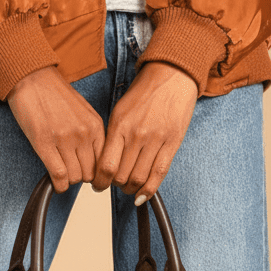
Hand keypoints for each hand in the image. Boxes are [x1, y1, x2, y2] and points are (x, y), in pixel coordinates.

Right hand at [6, 67, 105, 192]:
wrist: (33, 79)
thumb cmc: (54, 95)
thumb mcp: (83, 113)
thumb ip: (91, 135)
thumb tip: (92, 161)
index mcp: (95, 126)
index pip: (104, 162)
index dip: (95, 173)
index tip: (86, 172)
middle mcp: (83, 133)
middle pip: (89, 174)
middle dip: (80, 177)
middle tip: (71, 171)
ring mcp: (64, 139)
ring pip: (74, 178)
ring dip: (67, 180)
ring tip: (60, 172)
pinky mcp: (45, 143)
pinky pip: (59, 176)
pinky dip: (57, 184)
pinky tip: (54, 181)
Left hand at [91, 62, 197, 202]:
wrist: (172, 75)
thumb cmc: (145, 92)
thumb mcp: (120, 110)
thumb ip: (112, 137)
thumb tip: (104, 163)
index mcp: (119, 125)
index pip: (105, 166)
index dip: (100, 182)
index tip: (98, 185)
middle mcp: (136, 134)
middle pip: (121, 176)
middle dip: (115, 185)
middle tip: (115, 184)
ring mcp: (156, 139)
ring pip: (139, 178)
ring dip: (131, 189)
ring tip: (128, 187)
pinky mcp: (172, 143)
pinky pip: (159, 174)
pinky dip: (149, 190)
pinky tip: (142, 195)